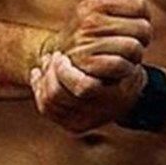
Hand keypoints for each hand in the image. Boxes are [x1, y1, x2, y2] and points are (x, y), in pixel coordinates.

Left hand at [30, 51, 146, 132]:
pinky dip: (38, 89)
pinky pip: (46, 109)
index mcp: (112, 98)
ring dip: (44, 79)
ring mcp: (82, 123)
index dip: (66, 71)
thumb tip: (90, 38)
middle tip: (54, 56)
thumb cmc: (126, 72)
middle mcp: (96, 115)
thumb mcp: (127, 60)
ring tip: (48, 62)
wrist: (127, 99)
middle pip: (59, 96)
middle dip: (51, 72)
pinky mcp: (72, 126)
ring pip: (49, 103)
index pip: (82, 87)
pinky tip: (38, 74)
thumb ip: (110, 54)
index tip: (63, 56)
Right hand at [41, 0, 151, 80]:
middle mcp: (89, 21)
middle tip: (127, 47)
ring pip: (134, 48)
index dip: (143, 17)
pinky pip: (122, 66)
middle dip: (141, 41)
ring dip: (133, 59)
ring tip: (121, 59)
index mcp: (96, 3)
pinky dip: (124, 72)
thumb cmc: (95, 33)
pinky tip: (116, 72)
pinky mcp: (87, 68)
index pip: (139, 3)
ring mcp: (85, 44)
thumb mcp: (108, 4)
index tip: (131, 25)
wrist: (72, 69)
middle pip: (142, 28)